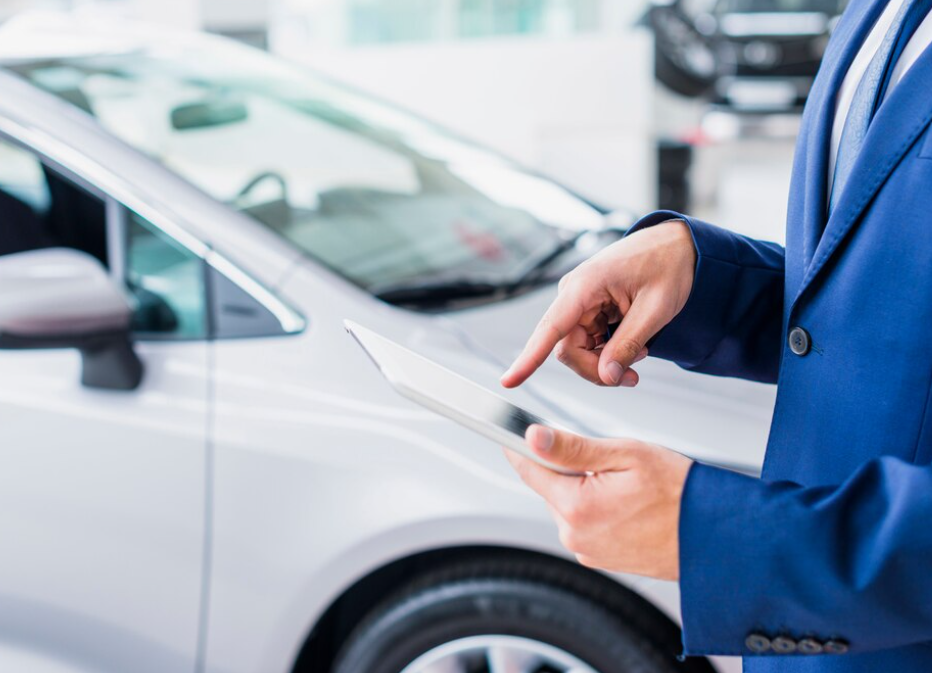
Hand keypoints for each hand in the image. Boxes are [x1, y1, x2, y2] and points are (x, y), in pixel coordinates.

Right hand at [501, 220, 695, 387]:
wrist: (677, 246)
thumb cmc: (668, 265)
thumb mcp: (655, 309)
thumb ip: (627, 344)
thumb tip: (607, 376)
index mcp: (585, 285)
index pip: (550, 328)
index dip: (528, 359)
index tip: (509, 381)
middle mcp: (574, 294)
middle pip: (567, 349)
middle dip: (597, 369)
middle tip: (631, 377)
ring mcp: (580, 302)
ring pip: (578, 350)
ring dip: (606, 362)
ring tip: (639, 354)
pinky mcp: (588, 309)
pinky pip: (588, 342)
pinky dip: (609, 352)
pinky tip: (633, 346)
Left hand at [505, 424, 692, 579]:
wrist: (716, 536)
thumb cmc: (680, 493)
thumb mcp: (626, 455)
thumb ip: (573, 447)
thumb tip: (532, 437)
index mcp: (577, 507)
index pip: (530, 469)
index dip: (520, 446)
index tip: (506, 429)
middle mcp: (576, 535)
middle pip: (551, 486)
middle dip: (570, 467)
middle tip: (608, 461)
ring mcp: (588, 550)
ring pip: (569, 504)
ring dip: (586, 488)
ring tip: (627, 487)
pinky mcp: (600, 558)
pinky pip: (586, 523)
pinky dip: (599, 508)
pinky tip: (629, 505)